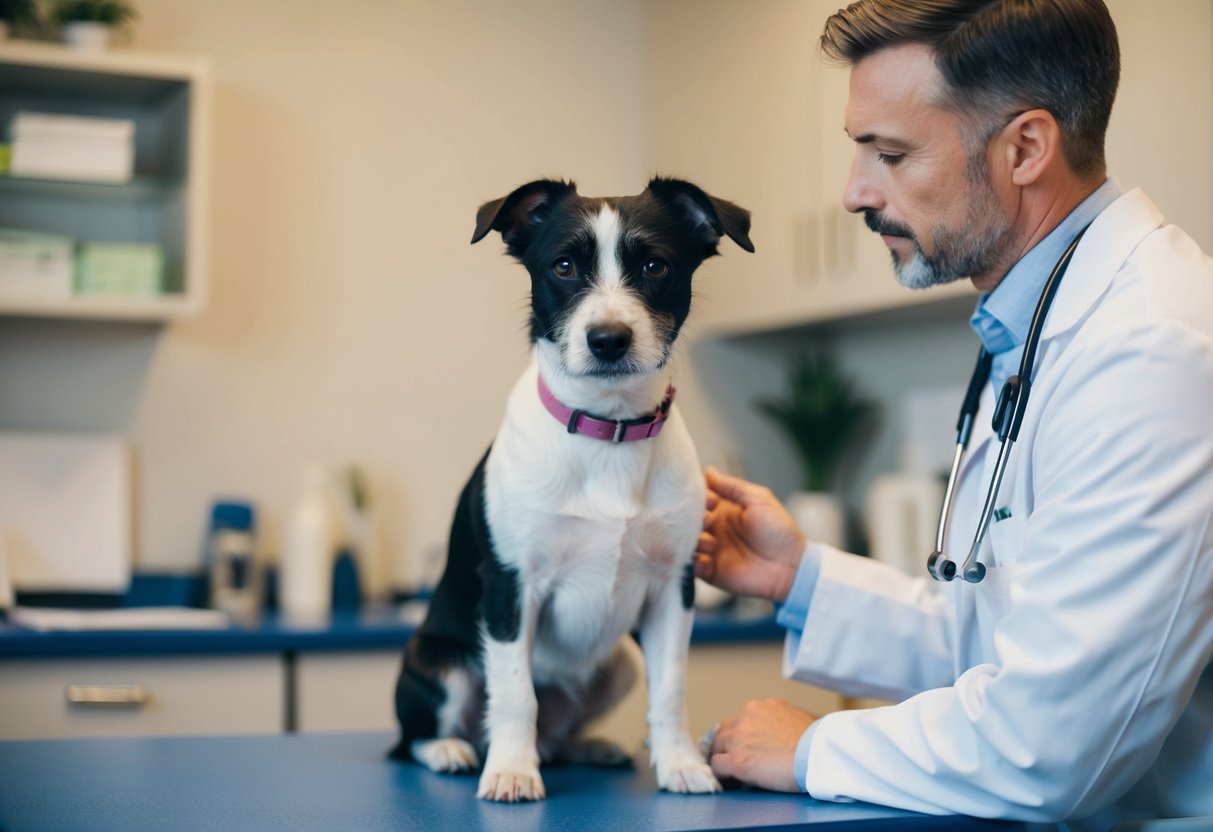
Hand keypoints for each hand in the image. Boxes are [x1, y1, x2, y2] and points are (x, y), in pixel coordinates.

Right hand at [695, 467, 805, 602]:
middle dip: (691, 519)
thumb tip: (707, 471)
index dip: (700, 498)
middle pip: (688, 520)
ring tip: (711, 543)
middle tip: (706, 522)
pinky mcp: (710, 571)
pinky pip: (691, 566)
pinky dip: (691, 561)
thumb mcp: (759, 500)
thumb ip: (732, 486)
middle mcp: (715, 529)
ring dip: (693, 540)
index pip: (700, 499)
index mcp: (725, 510)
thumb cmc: (780, 531)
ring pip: (686, 541)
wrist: (791, 566)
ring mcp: (711, 550)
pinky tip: (705, 557)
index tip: (710, 501)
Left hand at [709, 698, 815, 792]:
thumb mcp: (798, 717)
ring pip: (716, 748)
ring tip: (730, 773)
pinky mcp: (737, 760)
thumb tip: (785, 730)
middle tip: (732, 759)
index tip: (744, 747)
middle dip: (726, 745)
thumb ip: (782, 719)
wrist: (818, 755)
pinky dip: (722, 775)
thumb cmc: (817, 741)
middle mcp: (745, 717)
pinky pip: (717, 767)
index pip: (739, 720)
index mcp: (760, 707)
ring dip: (722, 759)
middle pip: (723, 731)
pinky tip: (730, 781)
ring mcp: (738, 738)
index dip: (739, 735)